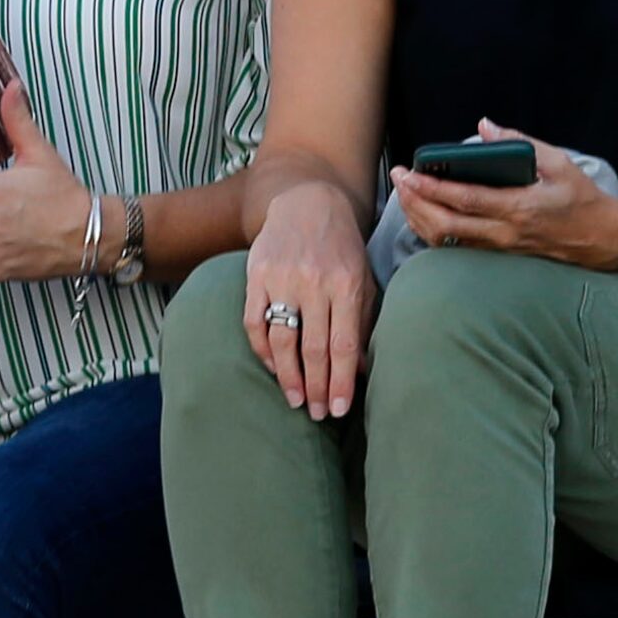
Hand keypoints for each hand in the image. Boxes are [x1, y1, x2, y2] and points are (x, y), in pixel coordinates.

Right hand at [241, 178, 376, 419]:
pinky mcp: (256, 275)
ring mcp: (282, 279)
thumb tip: (360, 372)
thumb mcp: (363, 279)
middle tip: (316, 414)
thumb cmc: (342, 248)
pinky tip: (272, 367)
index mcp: (346, 285)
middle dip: (316, 387)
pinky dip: (261, 349)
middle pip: (314, 348)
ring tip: (295, 400)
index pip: (343, 345)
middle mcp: (314, 283)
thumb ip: (362, 321)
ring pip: (282, 340)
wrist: (308, 202)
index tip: (338, 410)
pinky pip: (254, 322)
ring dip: (288, 376)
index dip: (340, 382)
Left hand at [389, 118, 617, 266]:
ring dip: (419, 218)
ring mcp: (500, 247)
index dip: (432, 187)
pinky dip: (434, 231)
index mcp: (519, 207)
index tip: (409, 173)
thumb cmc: (581, 198)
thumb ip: (520, 142)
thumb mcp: (559, 163)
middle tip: (399, 181)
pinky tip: (421, 214)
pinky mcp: (498, 253)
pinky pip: (457, 246)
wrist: (602, 238)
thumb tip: (485, 126)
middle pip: (446, 224)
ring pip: (447, 239)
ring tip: (405, 195)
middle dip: (415, 202)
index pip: (465, 199)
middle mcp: (505, 232)